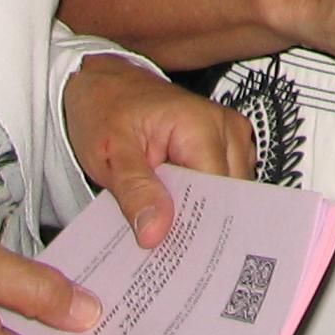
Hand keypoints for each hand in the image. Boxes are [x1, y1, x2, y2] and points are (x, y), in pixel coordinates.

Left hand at [61, 52, 257, 246]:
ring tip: (165, 223)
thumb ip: (135, 191)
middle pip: (229, 196)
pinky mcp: (224, 143)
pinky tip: (174, 208)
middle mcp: (226, 127)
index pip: (217, 195)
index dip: (195, 227)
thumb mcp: (110, 153)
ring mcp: (229, 134)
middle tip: (162, 244)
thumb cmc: (106, 109)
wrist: (104, 83)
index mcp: (201, 126)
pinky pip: (223, 183)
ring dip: (200, 212)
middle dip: (198, 223)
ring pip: (230, 194)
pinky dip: (201, 199)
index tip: (171, 251)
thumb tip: (156, 232)